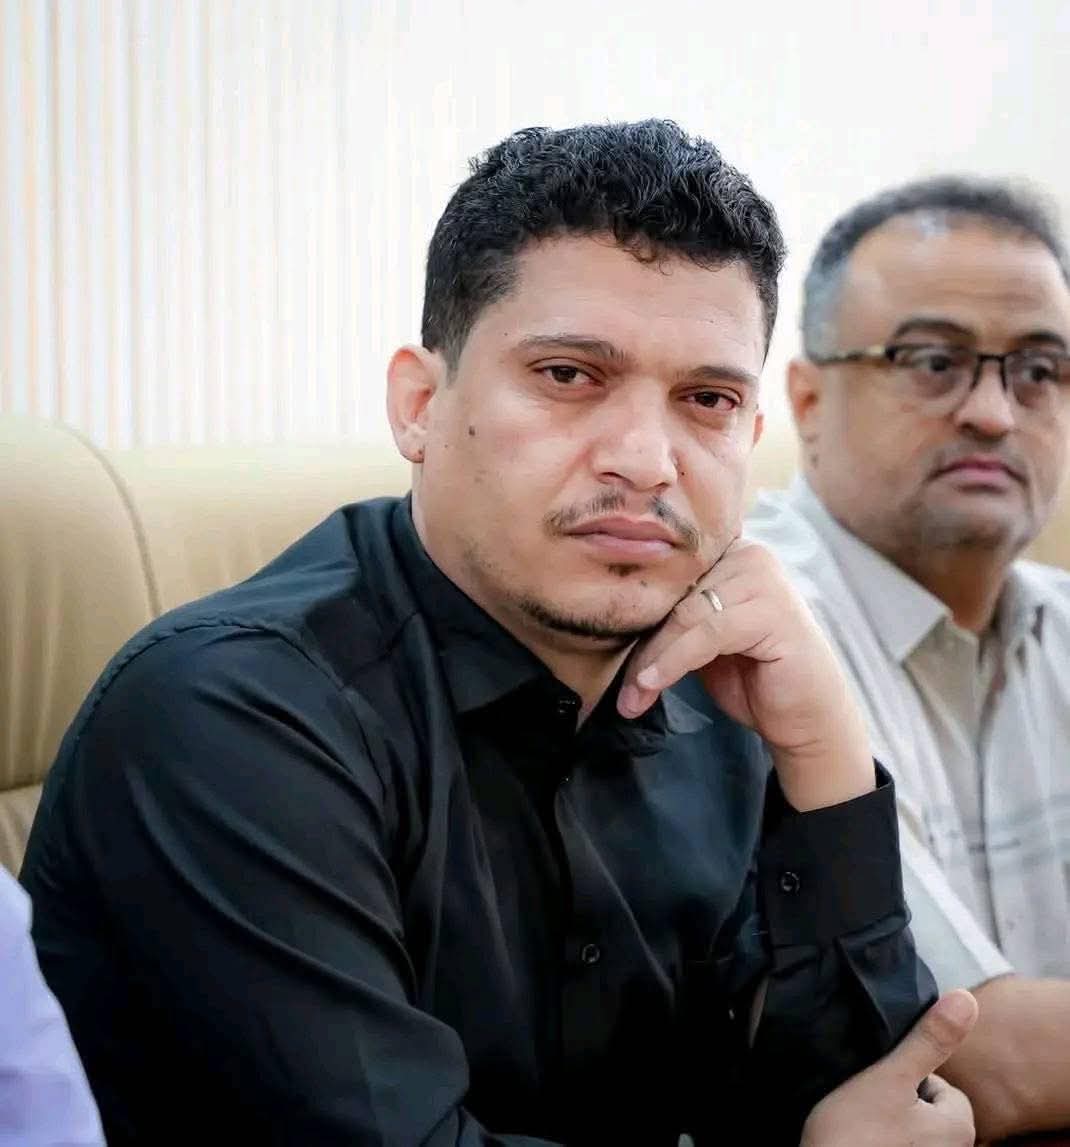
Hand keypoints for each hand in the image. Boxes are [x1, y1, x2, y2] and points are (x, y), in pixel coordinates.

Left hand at [617, 538, 872, 809]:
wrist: (806, 719)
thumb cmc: (753, 678)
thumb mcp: (700, 643)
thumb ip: (670, 620)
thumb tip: (611, 618)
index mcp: (730, 554)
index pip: (668, 579)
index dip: (637, 618)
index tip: (603, 654)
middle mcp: (751, 556)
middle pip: (674, 596)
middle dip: (642, 647)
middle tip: (622, 692)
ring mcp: (767, 581)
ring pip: (686, 615)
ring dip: (653, 661)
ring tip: (633, 697)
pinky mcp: (774, 612)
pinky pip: (707, 633)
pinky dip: (673, 661)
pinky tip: (652, 686)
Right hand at [800, 989, 978, 1145]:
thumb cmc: (855, 1134)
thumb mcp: (890, 1077)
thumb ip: (928, 1040)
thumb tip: (966, 998)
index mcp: (958, 1130)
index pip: (944, 1087)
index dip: (910, 1079)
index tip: (881, 1086)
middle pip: (929, 1111)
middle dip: (900, 1104)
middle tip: (867, 1106)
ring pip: (911, 1132)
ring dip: (889, 1126)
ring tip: (860, 1126)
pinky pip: (897, 1145)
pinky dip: (882, 1142)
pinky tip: (859, 1142)